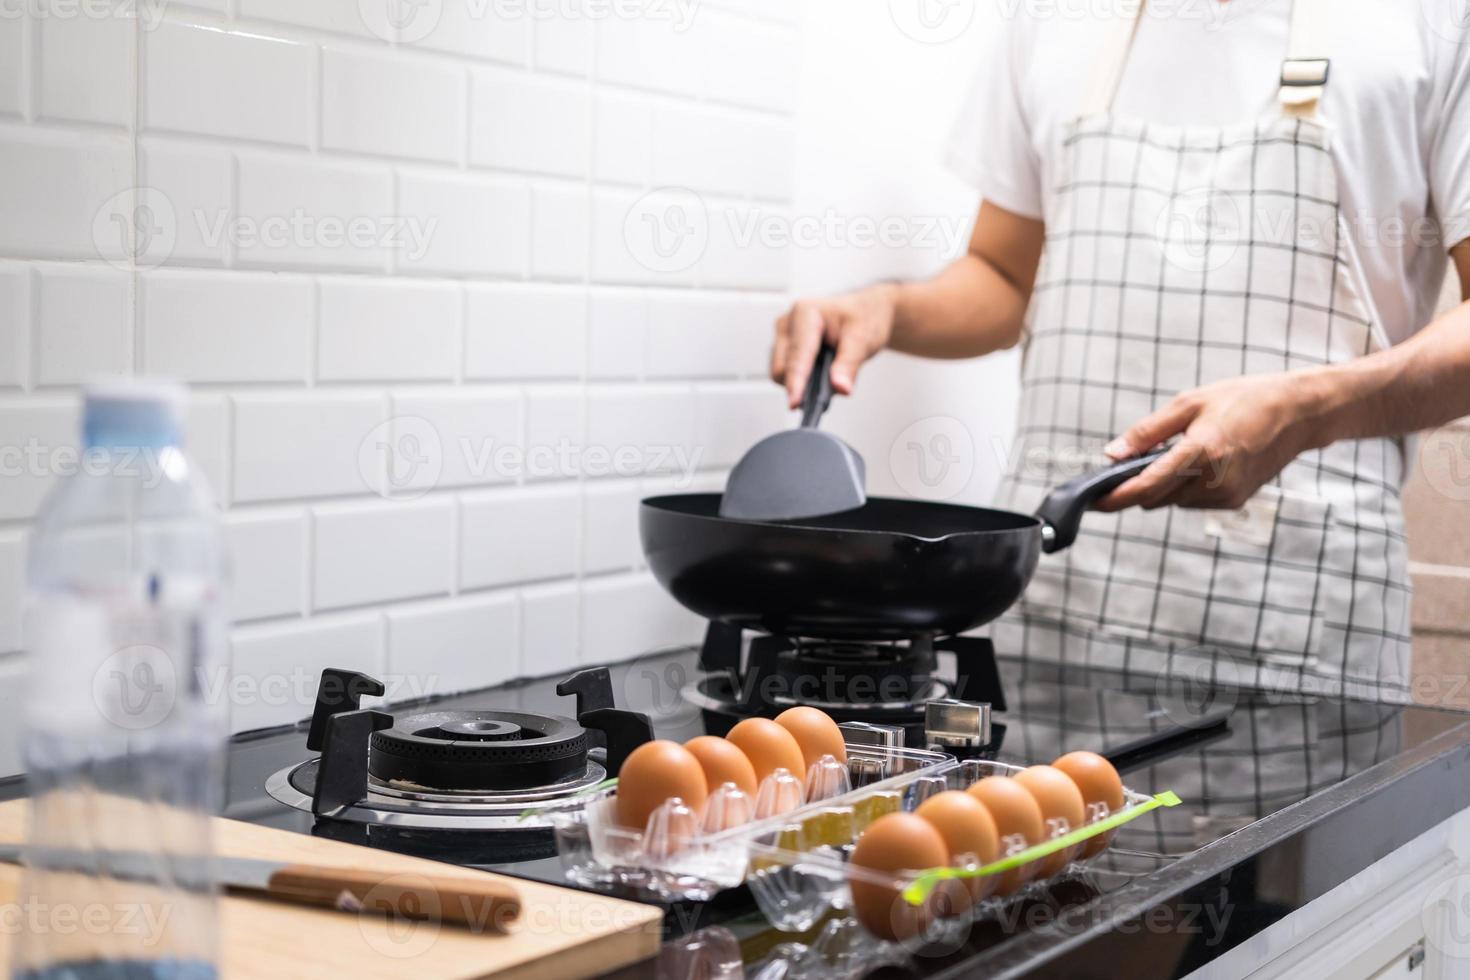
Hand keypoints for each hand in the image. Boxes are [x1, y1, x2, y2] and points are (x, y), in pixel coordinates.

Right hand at [771, 285, 897, 408]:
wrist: (866, 312)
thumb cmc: (864, 317)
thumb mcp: (863, 339)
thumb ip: (849, 364)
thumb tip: (840, 388)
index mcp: (804, 313)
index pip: (797, 355)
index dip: (796, 382)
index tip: (795, 403)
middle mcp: (788, 323)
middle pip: (782, 368)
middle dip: (801, 384)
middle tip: (831, 387)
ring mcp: (783, 335)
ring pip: (781, 373)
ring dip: (802, 382)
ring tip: (829, 373)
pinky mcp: (784, 347)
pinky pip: (785, 372)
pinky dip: (802, 379)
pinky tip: (820, 372)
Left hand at [1096, 373, 1325, 511]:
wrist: (1299, 413)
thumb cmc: (1244, 399)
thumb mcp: (1189, 403)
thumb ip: (1147, 431)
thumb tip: (1112, 454)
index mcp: (1201, 453)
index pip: (1146, 487)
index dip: (1115, 498)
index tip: (1092, 501)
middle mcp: (1214, 481)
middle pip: (1154, 498)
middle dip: (1135, 487)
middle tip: (1126, 465)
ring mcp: (1226, 495)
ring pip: (1172, 501)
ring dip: (1161, 486)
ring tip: (1174, 453)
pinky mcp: (1234, 501)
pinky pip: (1192, 501)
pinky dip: (1182, 487)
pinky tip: (1196, 463)